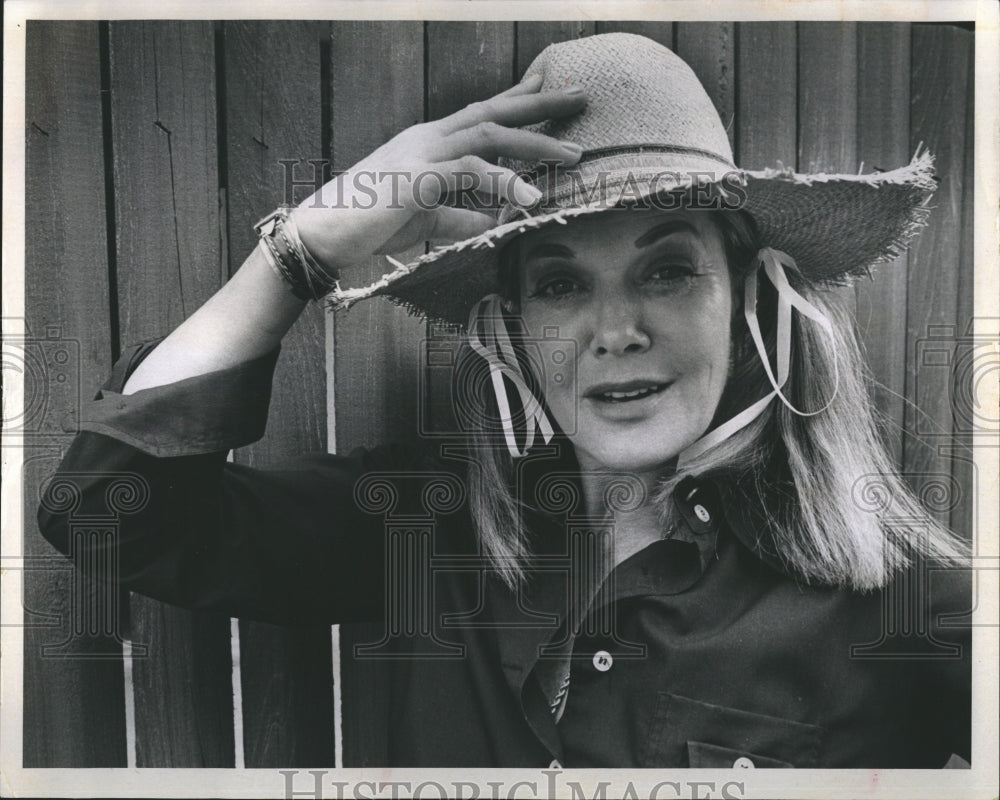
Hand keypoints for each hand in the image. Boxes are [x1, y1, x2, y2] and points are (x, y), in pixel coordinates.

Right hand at [291, 75, 586, 277]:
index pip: (482, 113)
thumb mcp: (426, 218)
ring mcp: (421, 153)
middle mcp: (429, 138)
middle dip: (540, 103)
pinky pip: (468, 173)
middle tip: (581, 97)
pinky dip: (503, 182)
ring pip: (488, 135)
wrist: (324, 233)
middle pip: (493, 111)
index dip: (519, 100)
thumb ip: (462, 216)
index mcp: (430, 143)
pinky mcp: (416, 178)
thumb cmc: (370, 223)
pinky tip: (530, 198)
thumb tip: (494, 222)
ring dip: (534, 142)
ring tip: (573, 155)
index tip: (551, 88)